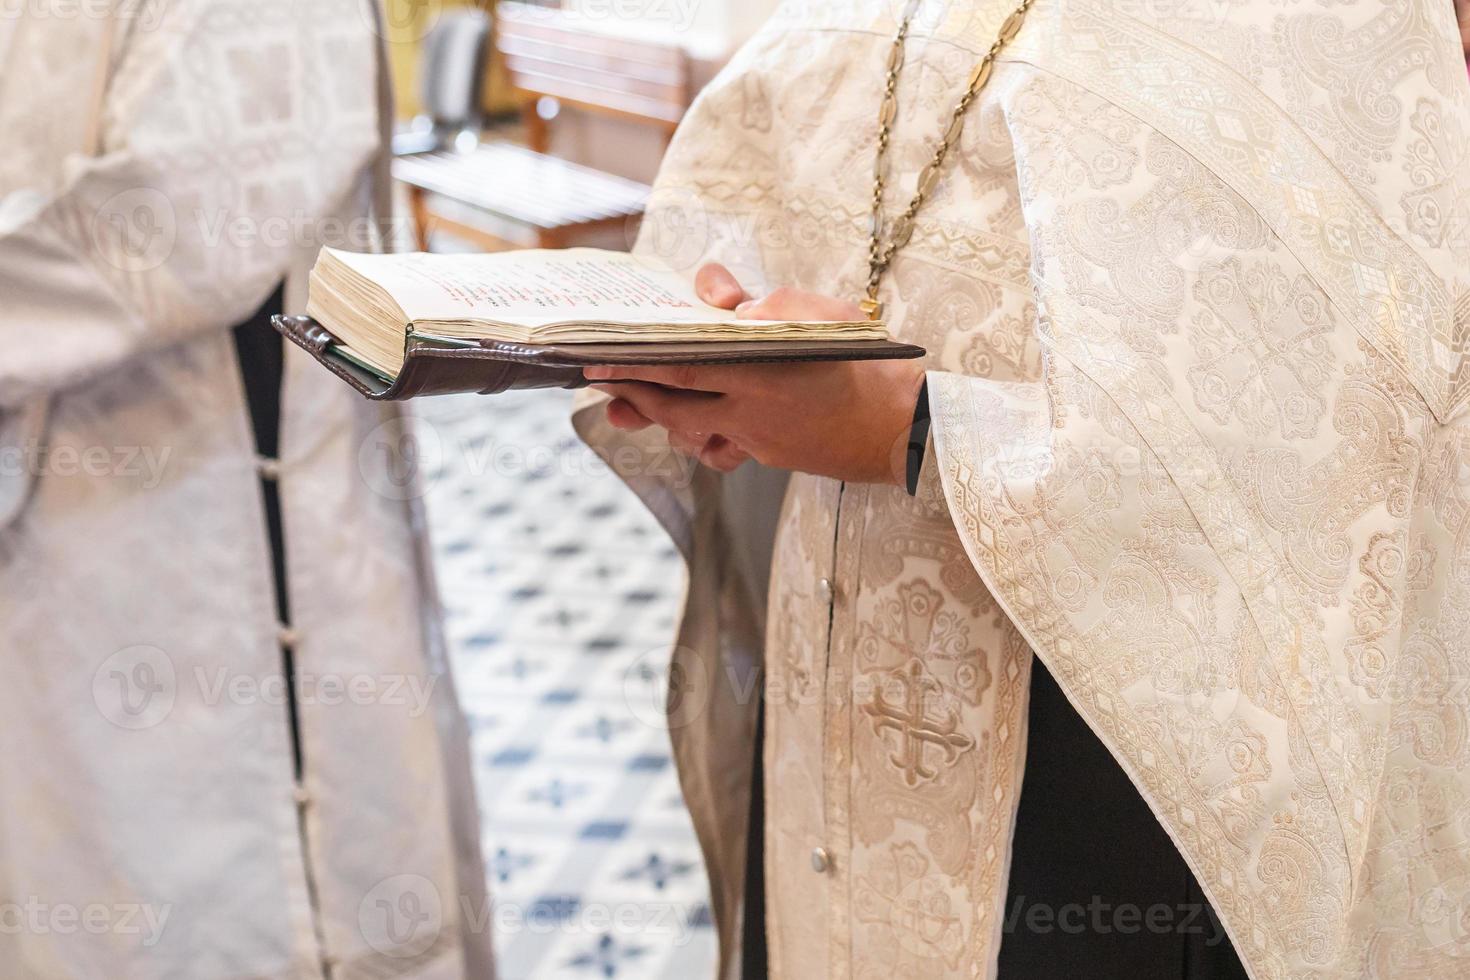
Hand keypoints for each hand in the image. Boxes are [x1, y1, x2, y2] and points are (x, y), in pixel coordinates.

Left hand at [586, 263, 925, 485]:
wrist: (905, 427)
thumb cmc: (866, 361)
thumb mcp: (821, 313)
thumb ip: (768, 305)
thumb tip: (724, 303)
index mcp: (759, 373)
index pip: (681, 367)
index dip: (635, 365)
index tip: (600, 359)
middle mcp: (750, 411)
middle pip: (674, 406)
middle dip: (633, 393)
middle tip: (598, 383)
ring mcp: (759, 438)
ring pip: (692, 431)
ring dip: (659, 417)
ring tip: (630, 405)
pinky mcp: (771, 454)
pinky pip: (723, 446)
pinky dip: (701, 435)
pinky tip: (691, 426)